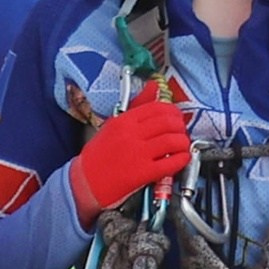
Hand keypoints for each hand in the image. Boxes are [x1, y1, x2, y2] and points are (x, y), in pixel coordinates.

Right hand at [70, 99, 191, 223]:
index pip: (158, 108)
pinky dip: (182, 160)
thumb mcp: (114, 125)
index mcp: (124, 121)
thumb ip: (137, 106)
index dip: (173, 112)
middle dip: (181, 127)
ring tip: (182, 146)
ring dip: (183, 143)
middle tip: (181, 132)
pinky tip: (181, 159)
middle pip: (168, 123)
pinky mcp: (142, 173)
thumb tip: (153, 87)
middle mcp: (131, 134)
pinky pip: (170, 163)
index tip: (176, 118)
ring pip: (173, 142)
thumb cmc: (99, 154)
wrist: (85, 181)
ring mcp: (137, 154)